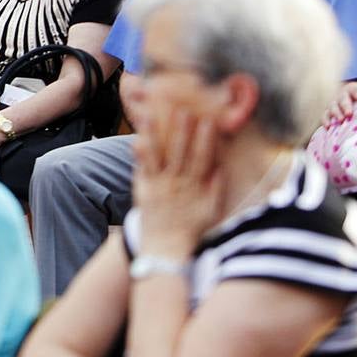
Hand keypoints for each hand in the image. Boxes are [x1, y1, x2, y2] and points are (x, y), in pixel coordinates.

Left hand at [132, 107, 222, 258]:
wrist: (166, 247)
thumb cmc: (192, 228)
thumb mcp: (211, 210)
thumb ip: (216, 188)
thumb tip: (221, 167)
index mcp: (196, 187)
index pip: (202, 158)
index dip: (206, 139)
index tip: (208, 121)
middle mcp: (177, 183)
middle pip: (179, 152)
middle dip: (181, 130)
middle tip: (181, 108)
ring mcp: (158, 185)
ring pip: (157, 155)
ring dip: (153, 134)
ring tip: (149, 114)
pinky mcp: (143, 188)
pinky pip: (141, 168)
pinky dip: (139, 154)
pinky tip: (135, 139)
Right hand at [326, 79, 356, 124]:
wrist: (350, 100)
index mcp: (354, 89)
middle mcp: (342, 94)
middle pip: (343, 100)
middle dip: (346, 107)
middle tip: (349, 114)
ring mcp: (334, 103)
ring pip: (333, 107)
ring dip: (336, 114)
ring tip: (341, 120)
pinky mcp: (328, 111)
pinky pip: (325, 115)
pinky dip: (325, 120)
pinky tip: (328, 126)